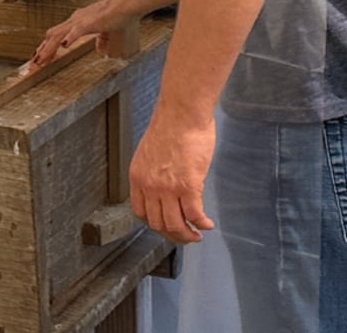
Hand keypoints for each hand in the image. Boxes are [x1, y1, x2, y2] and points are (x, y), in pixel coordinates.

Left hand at [33, 0, 121, 64]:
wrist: (129, 2)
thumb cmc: (120, 14)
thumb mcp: (108, 31)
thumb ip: (102, 39)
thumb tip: (100, 49)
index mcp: (78, 21)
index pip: (57, 35)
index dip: (47, 46)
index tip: (40, 57)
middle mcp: (76, 19)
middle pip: (53, 35)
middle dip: (42, 50)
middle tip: (34, 63)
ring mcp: (82, 20)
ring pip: (59, 35)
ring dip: (49, 48)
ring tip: (41, 60)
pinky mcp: (91, 22)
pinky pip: (77, 30)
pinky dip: (69, 38)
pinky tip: (64, 46)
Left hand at [129, 109, 215, 244]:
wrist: (182, 111)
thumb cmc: (171, 123)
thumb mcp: (151, 151)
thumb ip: (155, 170)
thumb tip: (166, 182)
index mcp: (138, 176)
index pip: (140, 211)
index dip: (153, 222)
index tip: (164, 225)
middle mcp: (150, 185)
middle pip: (157, 223)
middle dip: (171, 234)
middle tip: (183, 235)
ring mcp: (168, 188)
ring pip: (175, 225)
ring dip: (187, 235)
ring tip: (196, 235)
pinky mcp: (189, 186)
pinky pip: (195, 215)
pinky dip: (202, 224)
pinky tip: (207, 224)